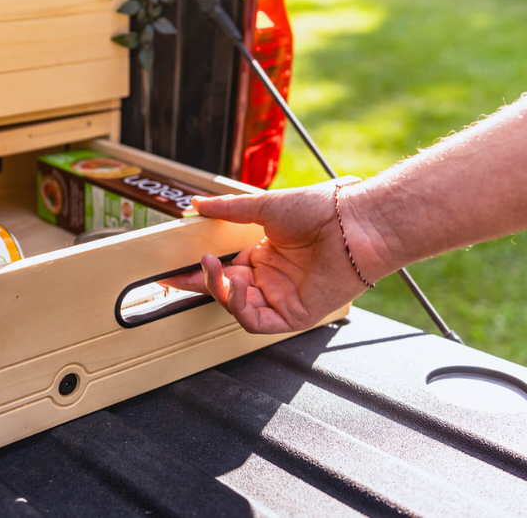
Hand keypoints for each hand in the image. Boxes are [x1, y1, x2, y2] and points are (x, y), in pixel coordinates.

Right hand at [164, 178, 375, 333]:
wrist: (355, 222)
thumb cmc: (321, 209)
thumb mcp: (264, 206)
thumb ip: (228, 210)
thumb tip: (196, 205)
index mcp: (265, 255)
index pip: (224, 268)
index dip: (198, 270)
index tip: (172, 269)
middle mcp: (272, 278)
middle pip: (226, 289)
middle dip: (200, 283)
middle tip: (176, 276)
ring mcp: (283, 297)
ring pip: (237, 307)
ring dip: (220, 291)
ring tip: (213, 268)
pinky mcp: (295, 315)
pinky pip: (257, 321)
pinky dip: (240, 306)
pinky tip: (236, 283)